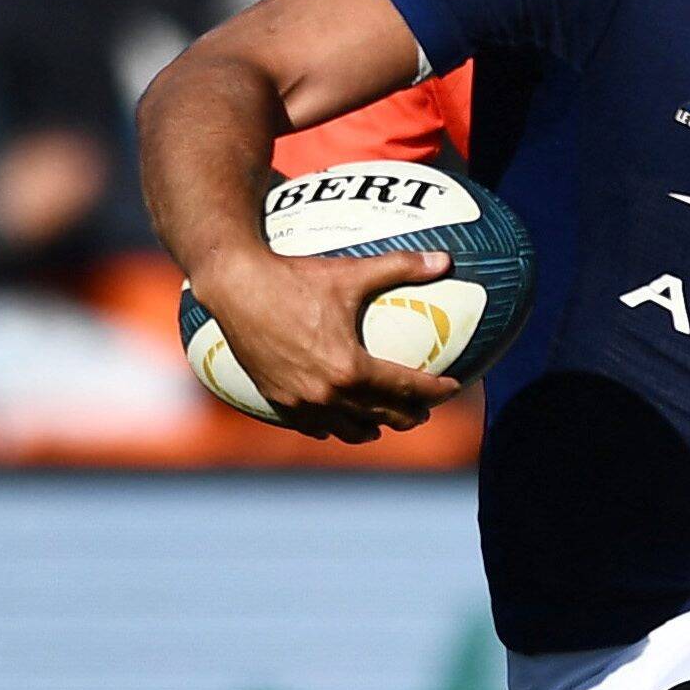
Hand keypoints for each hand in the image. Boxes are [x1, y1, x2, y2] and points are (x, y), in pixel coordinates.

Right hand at [191, 246, 460, 442]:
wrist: (235, 286)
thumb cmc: (294, 277)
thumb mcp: (351, 272)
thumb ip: (401, 267)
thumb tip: (446, 260)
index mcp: (351, 368)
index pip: (409, 389)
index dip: (438, 391)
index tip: (455, 386)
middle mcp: (328, 394)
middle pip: (385, 416)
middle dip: (412, 414)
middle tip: (425, 406)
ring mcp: (302, 402)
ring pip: (350, 429)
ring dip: (374, 426)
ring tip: (387, 418)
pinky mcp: (278, 402)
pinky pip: (315, 426)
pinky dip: (334, 425)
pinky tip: (342, 418)